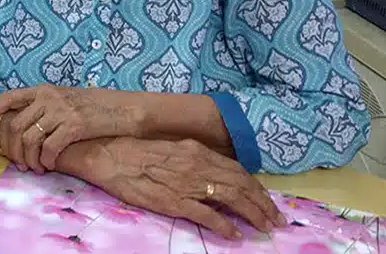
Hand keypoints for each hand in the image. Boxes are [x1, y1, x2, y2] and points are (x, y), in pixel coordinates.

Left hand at [0, 86, 137, 172]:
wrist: (122, 108)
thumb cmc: (92, 106)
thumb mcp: (63, 99)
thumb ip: (43, 107)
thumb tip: (20, 125)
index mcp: (42, 89)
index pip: (7, 97)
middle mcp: (48, 97)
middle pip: (16, 126)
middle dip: (13, 149)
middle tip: (19, 164)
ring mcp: (60, 110)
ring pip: (29, 139)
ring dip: (29, 159)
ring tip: (35, 168)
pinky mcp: (73, 125)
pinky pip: (49, 148)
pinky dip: (45, 160)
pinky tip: (49, 165)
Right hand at [77, 137, 284, 238]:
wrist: (108, 155)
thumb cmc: (135, 151)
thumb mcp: (171, 150)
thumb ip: (193, 161)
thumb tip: (213, 174)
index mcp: (197, 151)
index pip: (237, 170)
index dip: (256, 187)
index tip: (268, 201)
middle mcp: (198, 165)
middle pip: (241, 185)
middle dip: (263, 203)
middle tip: (277, 220)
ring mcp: (188, 184)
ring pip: (231, 199)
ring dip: (252, 215)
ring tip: (265, 228)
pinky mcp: (174, 201)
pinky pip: (207, 215)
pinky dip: (224, 226)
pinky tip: (234, 235)